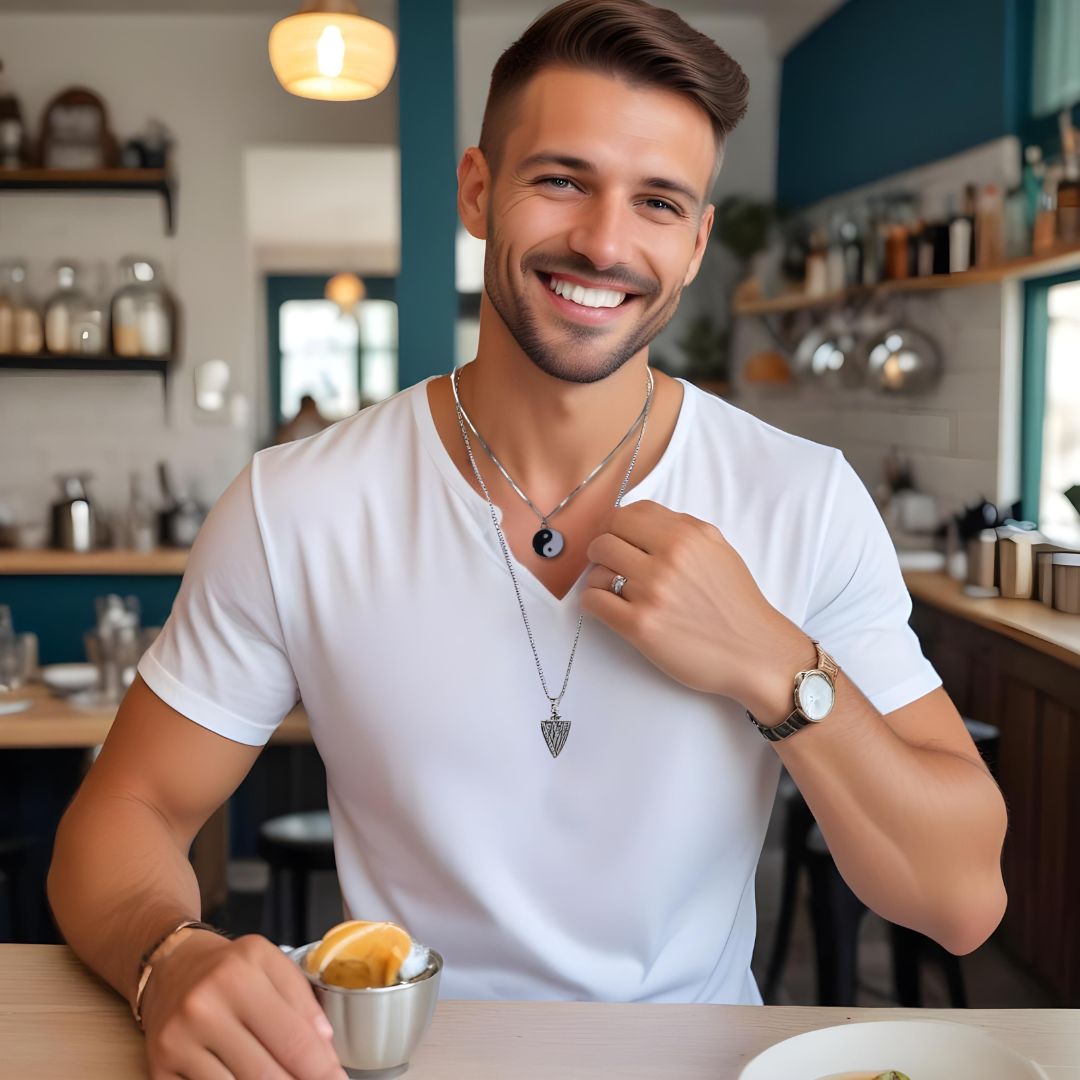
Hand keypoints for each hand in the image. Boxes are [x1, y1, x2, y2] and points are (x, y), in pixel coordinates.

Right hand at [141, 931, 345, 1079]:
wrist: (171, 966)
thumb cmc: (228, 968)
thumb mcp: (271, 962)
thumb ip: (303, 1000)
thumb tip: (325, 1048)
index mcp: (240, 977)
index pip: (293, 1039)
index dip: (322, 1070)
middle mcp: (204, 1009)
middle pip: (265, 1075)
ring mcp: (177, 1042)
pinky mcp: (159, 1068)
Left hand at [582, 501, 811, 714]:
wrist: (755, 651)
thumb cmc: (736, 603)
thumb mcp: (717, 549)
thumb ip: (680, 529)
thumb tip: (639, 522)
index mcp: (685, 535)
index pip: (627, 513)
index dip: (616, 525)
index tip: (618, 538)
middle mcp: (667, 560)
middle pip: (605, 538)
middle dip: (603, 551)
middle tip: (613, 565)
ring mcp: (651, 593)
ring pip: (595, 570)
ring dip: (600, 578)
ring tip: (616, 588)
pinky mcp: (639, 626)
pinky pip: (593, 601)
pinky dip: (595, 602)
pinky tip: (610, 606)